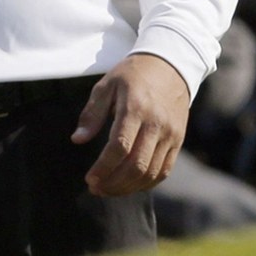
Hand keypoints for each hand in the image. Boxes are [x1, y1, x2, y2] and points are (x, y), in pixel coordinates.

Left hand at [71, 52, 189, 196]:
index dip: (104, 168)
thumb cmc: (133, 75)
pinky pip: (164, 170)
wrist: (171, 66)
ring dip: (128, 187)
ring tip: (109, 189)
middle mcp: (156, 123)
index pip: (120, 147)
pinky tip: (129, 184)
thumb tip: (78, 140)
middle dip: (114, 183)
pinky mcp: (178, 140)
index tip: (90, 179)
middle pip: (137, 165)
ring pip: (151, 172)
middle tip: (96, 188)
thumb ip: (92, 113)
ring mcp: (170, 134)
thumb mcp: (107, 85)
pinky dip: (146, 183)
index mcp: (135, 108)